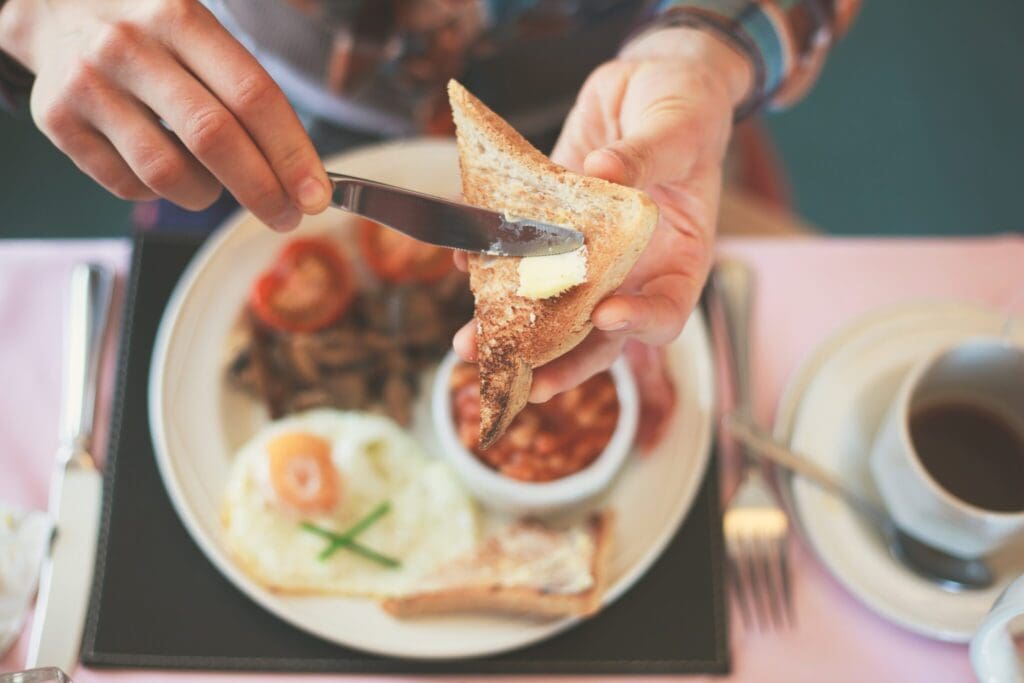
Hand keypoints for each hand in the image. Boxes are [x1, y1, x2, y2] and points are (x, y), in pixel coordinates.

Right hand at [0, 0, 330, 229]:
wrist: (51, 5)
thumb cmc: (149, 30)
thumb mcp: (197, 30)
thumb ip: (246, 90)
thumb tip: (302, 174)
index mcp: (180, 17)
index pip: (252, 96)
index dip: (291, 153)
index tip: (316, 195)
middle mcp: (130, 47)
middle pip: (214, 138)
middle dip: (262, 190)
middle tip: (286, 216)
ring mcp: (89, 84)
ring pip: (167, 173)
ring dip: (205, 195)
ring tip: (213, 185)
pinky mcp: (57, 119)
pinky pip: (127, 185)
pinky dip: (158, 192)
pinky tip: (164, 169)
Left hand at [454, 26, 751, 400]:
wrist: (649, 82)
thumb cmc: (686, 107)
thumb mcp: (678, 126)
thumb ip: (646, 155)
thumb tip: (603, 172)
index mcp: (679, 258)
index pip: (666, 311)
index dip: (639, 323)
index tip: (606, 315)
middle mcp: (631, 268)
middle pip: (598, 332)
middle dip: (557, 358)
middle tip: (519, 378)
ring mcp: (588, 253)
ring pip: (551, 305)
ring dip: (510, 327)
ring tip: (469, 343)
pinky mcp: (553, 228)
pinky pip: (522, 254)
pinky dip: (491, 262)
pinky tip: (465, 262)